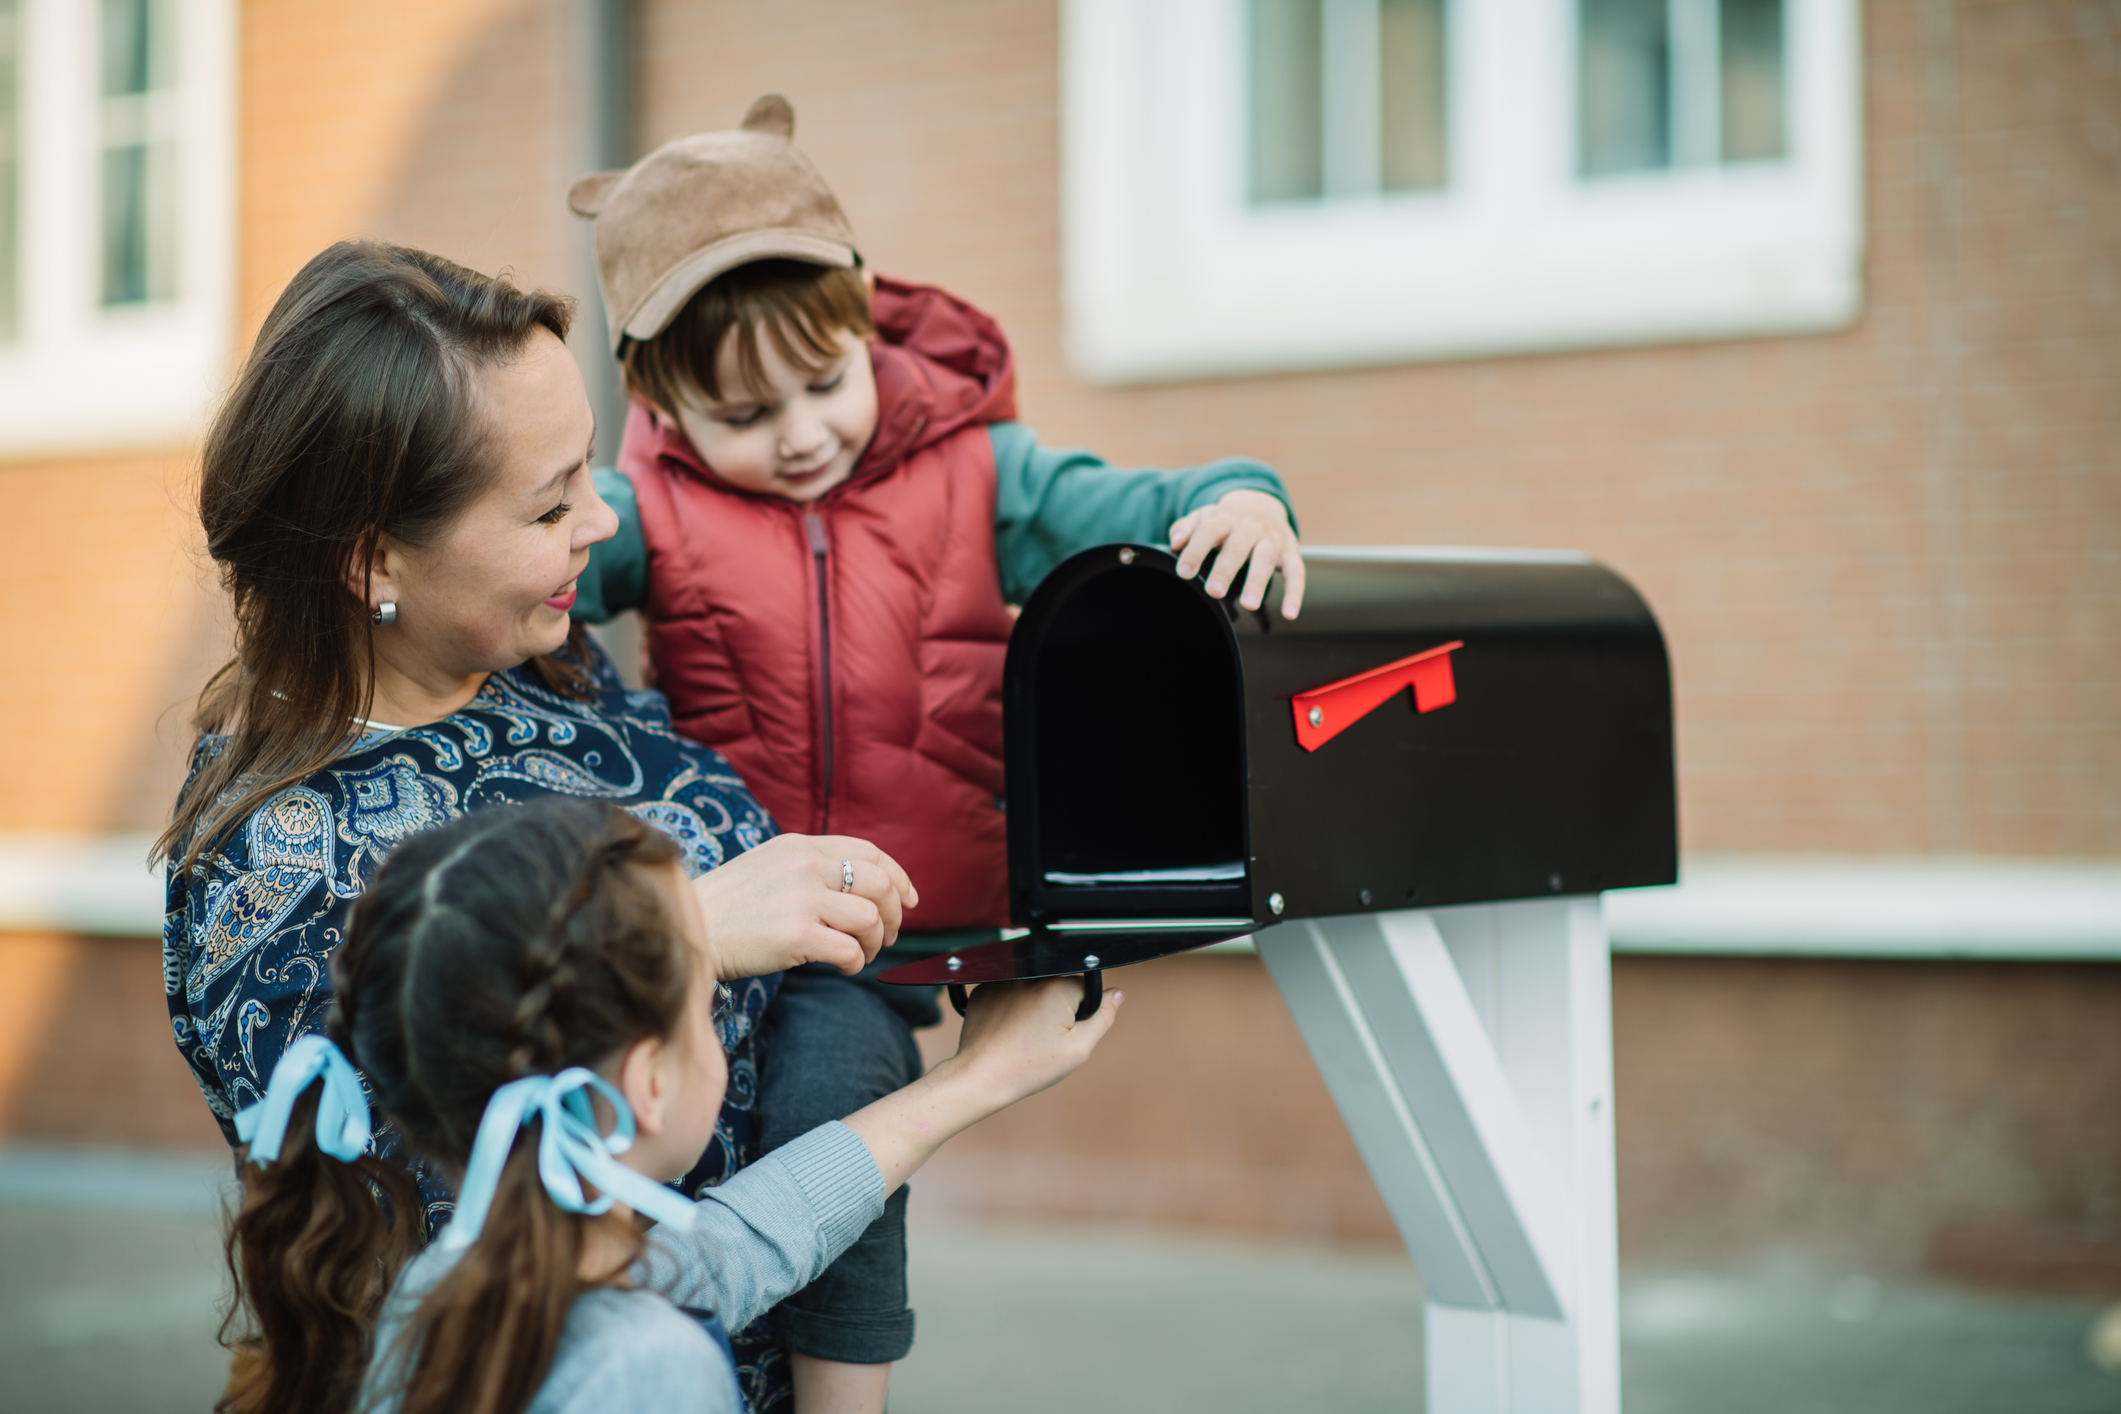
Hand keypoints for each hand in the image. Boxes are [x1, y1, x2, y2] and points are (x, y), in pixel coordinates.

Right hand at [691, 834, 917, 979]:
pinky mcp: (796, 935)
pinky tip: (843, 967)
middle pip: (880, 884)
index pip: (869, 852)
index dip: (898, 876)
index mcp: (800, 846)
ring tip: (858, 955)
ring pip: (871, 919)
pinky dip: (855, 963)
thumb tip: (862, 888)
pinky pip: (850, 950)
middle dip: (895, 914)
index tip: (909, 900)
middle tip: (886, 936)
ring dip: (874, 944)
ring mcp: (801, 899)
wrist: (686, 928)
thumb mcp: (769, 866)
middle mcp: (805, 866)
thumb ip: (810, 868)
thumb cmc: (728, 906)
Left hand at [944, 976, 1122, 1110]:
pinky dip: (1012, 1006)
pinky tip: (1008, 1029)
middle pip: (1059, 986)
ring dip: (1035, 1005)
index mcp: (1055, 988)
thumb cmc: (1029, 1067)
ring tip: (1023, 1035)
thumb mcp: (1077, 1049)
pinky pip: (1010, 991)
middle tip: (1043, 1037)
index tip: (1063, 1032)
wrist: (981, 1077)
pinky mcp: (985, 989)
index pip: (1085, 987)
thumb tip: (1116, 994)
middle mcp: (1028, 976)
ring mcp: (1003, 981)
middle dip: (1058, 1007)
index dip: (1080, 1012)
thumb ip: (1102, 1017)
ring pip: (1034, 987)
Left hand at [1168, 489, 1305, 617]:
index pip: (1208, 531)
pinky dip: (1295, 592)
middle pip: (1237, 547)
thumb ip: (1186, 528)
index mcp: (1225, 518)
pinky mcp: (1290, 551)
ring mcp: (1272, 538)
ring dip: (1257, 581)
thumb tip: (1175, 541)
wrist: (1261, 503)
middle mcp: (1250, 526)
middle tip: (1214, 592)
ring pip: (1265, 559)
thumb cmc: (1225, 520)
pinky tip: (1290, 614)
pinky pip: (1296, 572)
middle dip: (1226, 570)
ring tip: (1249, 605)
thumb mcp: (1204, 518)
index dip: (1195, 551)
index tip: (1184, 572)